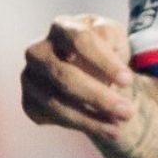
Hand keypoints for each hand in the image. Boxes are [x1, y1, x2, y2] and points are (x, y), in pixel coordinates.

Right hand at [20, 14, 138, 144]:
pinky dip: (80, 124)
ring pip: (56, 102)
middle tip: (128, 112)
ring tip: (119, 127)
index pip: (80, 41)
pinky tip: (105, 129)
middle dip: (99, 97)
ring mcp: (29, 77)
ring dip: (91, 117)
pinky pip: (52, 116)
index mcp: (62, 28)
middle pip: (65, 75)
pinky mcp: (29, 102)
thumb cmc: (106, 49)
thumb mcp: (115, 39)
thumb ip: (113, 43)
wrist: (92, 71)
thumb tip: (113, 66)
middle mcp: (38, 51)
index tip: (128, 80)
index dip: (104, 61)